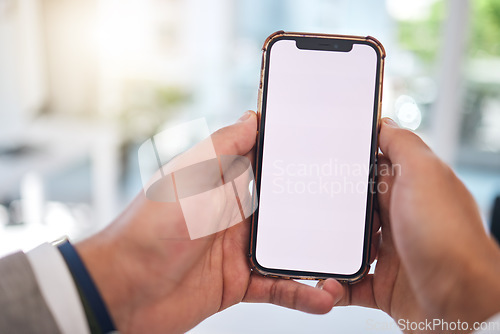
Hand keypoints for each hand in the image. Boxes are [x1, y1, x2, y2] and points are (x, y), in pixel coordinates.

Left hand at [75, 111, 339, 333]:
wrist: (123, 290)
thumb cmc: (150, 227)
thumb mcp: (189, 177)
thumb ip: (223, 148)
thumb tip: (254, 117)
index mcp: (225, 182)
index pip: (270, 163)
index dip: (299, 157)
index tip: (333, 152)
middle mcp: (237, 213)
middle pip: (289, 207)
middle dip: (321, 207)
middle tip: (357, 208)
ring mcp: (240, 248)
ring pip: (290, 249)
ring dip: (317, 255)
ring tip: (347, 260)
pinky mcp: (240, 281)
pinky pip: (279, 286)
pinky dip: (301, 292)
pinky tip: (322, 295)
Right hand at [321, 118, 499, 331]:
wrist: (460, 303)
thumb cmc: (447, 238)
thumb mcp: (425, 173)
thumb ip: (403, 144)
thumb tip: (382, 122)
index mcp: (410, 188)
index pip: (372, 166)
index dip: (347, 160)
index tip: (317, 156)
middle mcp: (399, 218)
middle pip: (353, 205)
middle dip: (329, 203)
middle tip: (303, 200)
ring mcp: (390, 252)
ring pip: (346, 243)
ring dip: (328, 243)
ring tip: (308, 240)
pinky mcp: (381, 284)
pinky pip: (348, 281)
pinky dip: (334, 282)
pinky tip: (324, 277)